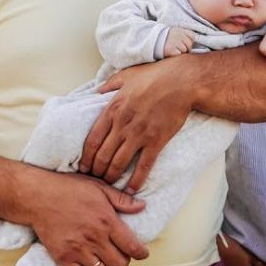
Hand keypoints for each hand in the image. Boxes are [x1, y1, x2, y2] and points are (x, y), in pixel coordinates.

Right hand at [30, 172, 148, 265]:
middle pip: (120, 263)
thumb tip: (142, 206)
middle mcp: (94, 238)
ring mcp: (78, 250)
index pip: (132, 247)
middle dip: (125, 260)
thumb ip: (121, 199)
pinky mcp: (63, 258)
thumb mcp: (99, 187)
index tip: (142, 253)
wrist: (38, 197)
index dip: (142, 253)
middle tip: (121, 253)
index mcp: (107, 221)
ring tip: (107, 260)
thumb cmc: (69, 189)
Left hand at [84, 58, 193, 191]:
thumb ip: (108, 85)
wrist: (182, 81)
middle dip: (96, 171)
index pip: (92, 140)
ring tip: (109, 185)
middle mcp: (123, 124)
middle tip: (94, 180)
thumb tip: (96, 91)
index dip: (86, 157)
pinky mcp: (156, 141)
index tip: (83, 167)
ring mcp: (139, 134)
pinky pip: (143, 166)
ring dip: (111, 177)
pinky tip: (132, 190)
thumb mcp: (126, 75)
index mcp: (113, 109)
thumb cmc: (155, 76)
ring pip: (119, 163)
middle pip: (103, 155)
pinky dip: (136, 180)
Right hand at [163, 27, 195, 57]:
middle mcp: (178, 35)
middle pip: (190, 44)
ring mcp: (175, 42)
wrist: (153, 40)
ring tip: (173, 48)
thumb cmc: (166, 38)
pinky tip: (170, 51)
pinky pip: (179, 54)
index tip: (184, 42)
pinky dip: (175, 54)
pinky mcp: (171, 49)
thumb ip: (184, 34)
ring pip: (184, 50)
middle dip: (186, 48)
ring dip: (180, 51)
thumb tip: (194, 41)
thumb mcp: (175, 31)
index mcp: (180, 30)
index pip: (192, 36)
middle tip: (178, 47)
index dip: (190, 41)